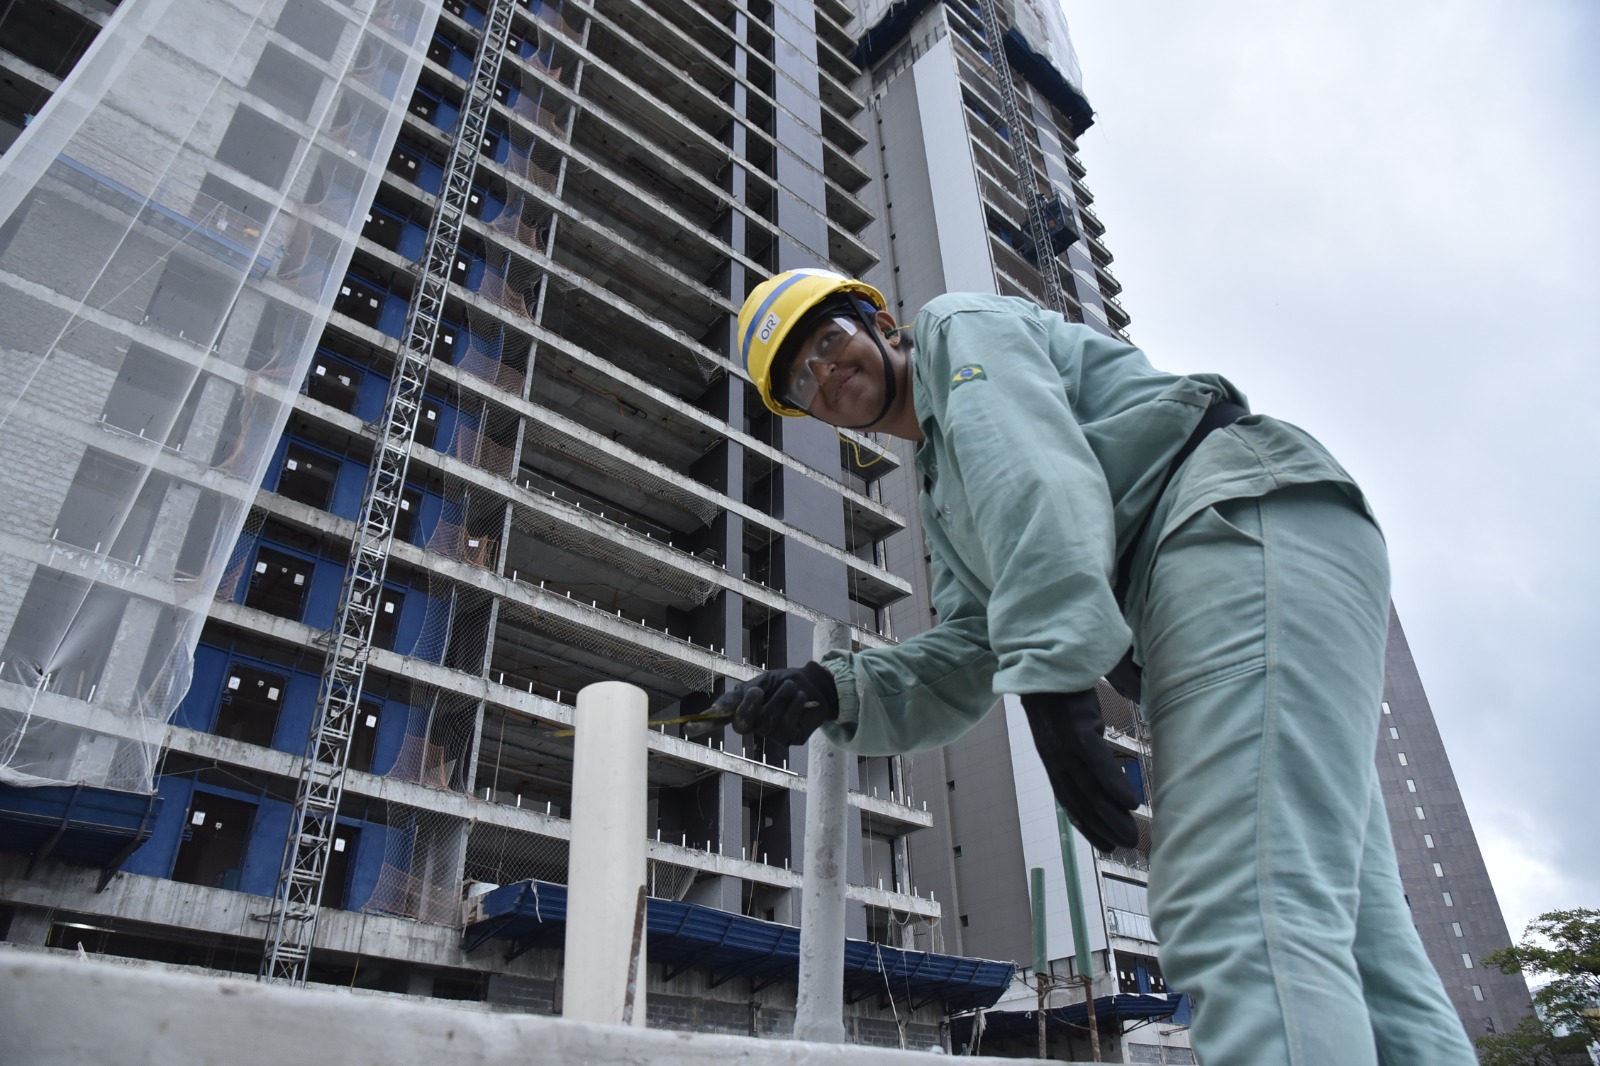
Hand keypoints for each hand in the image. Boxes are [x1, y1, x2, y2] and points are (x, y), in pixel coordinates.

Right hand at [714, 663, 839, 746]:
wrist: (814, 685)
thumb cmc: (785, 682)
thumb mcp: (762, 682)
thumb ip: (742, 694)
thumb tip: (717, 708)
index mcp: (743, 709)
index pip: (721, 719)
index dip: (706, 723)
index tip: (692, 724)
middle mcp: (754, 725)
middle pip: (742, 724)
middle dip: (748, 707)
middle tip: (758, 692)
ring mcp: (771, 734)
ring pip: (767, 722)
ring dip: (780, 699)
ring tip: (791, 687)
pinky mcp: (789, 739)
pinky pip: (785, 725)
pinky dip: (793, 707)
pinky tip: (801, 697)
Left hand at [1022, 691, 1139, 851]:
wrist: (1041, 652)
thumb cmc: (1057, 685)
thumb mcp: (1066, 720)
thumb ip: (1080, 739)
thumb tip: (1099, 750)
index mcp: (1051, 755)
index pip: (1068, 798)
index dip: (1085, 823)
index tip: (1104, 843)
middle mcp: (1055, 754)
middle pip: (1080, 799)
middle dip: (1102, 826)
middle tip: (1126, 846)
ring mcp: (1063, 741)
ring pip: (1088, 787)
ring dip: (1110, 814)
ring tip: (1131, 835)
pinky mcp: (1076, 726)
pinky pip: (1095, 761)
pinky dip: (1111, 783)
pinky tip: (1130, 803)